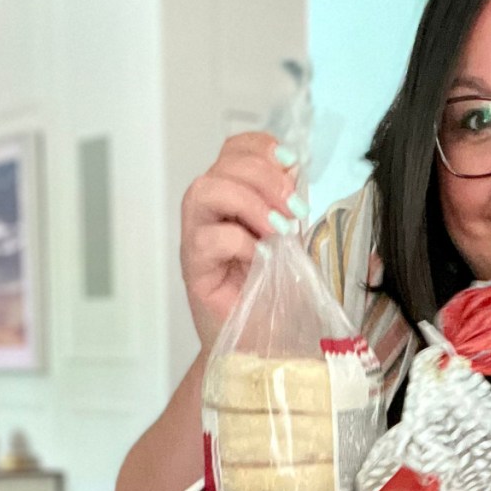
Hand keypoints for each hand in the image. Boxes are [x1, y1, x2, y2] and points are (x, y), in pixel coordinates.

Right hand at [180, 132, 306, 350]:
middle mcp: (210, 212)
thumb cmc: (274, 293)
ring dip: (250, 202)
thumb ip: (289, 206)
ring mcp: (196, 238)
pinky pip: (208, 237)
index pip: (236, 149)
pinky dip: (241, 241)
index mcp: (234, 197)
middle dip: (265, 176)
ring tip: (279, 229)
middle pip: (223, 166)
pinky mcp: (194, 269)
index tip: (294, 164)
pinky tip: (261, 258)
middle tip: (295, 206)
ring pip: (205, 191)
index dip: (262, 147)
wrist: (262, 343)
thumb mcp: (291, 240)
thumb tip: (296, 174)